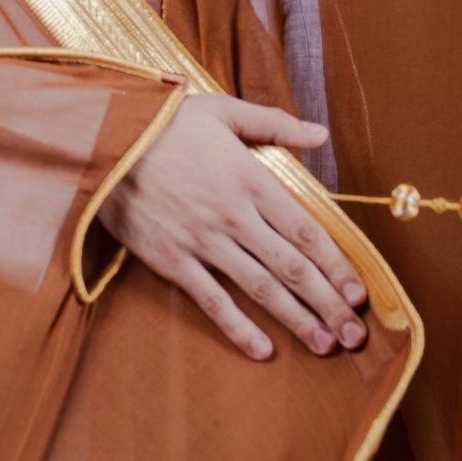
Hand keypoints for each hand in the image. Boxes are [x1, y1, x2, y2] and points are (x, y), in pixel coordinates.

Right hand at [100, 96, 368, 360]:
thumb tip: (321, 134)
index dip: (337, 266)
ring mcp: (203, 241)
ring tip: (324, 346)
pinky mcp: (172, 260)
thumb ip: (276, 124)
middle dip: (328, 303)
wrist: (102, 141)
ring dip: (296, 320)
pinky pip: (212, 300)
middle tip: (353, 335)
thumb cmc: (163, 123)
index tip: (359, 293)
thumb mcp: (223, 110)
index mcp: (251, 179)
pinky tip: (263, 350)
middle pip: (292, 267)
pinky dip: (238, 328)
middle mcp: (234, 215)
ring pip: (261, 288)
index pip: (307, 231)